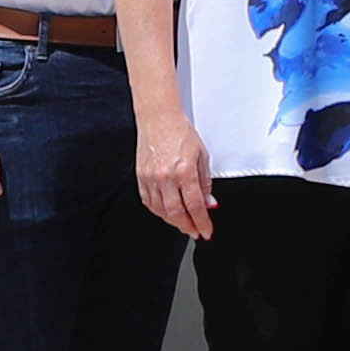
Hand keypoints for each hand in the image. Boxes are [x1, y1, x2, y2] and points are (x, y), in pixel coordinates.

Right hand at [133, 113, 216, 238]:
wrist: (158, 118)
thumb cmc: (180, 132)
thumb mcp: (202, 155)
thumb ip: (205, 182)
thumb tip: (208, 203)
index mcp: (184, 171)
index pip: (195, 206)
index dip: (202, 222)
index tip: (206, 231)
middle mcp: (165, 177)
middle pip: (176, 213)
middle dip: (188, 227)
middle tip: (195, 232)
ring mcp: (151, 178)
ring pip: (161, 211)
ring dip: (174, 221)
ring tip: (184, 224)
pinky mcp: (140, 177)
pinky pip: (149, 202)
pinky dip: (159, 211)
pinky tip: (167, 212)